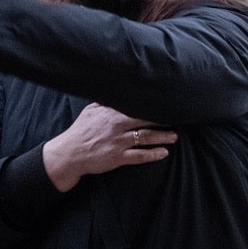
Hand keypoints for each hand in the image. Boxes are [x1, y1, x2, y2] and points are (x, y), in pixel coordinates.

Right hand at [41, 104, 177, 192]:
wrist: (70, 153)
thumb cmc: (80, 131)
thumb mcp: (90, 111)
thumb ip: (105, 102)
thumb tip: (116, 90)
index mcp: (111, 113)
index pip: (136, 106)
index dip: (151, 105)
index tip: (165, 102)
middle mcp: (117, 126)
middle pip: (145, 120)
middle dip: (163, 119)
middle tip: (177, 118)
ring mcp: (119, 143)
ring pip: (146, 138)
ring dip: (162, 137)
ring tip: (174, 136)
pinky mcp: (118, 157)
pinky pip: (140, 156)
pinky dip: (153, 154)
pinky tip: (164, 153)